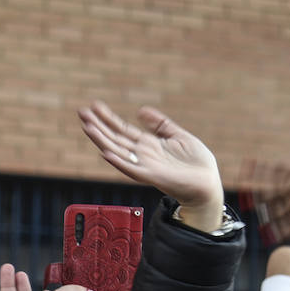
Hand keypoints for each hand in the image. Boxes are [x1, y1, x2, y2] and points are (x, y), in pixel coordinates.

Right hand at [79, 101, 223, 231]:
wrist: (208, 184)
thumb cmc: (196, 163)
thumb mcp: (178, 135)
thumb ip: (160, 124)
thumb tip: (140, 111)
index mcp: (147, 144)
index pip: (122, 129)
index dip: (108, 118)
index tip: (94, 106)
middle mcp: (142, 155)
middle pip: (114, 138)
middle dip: (98, 125)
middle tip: (81, 112)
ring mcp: (145, 165)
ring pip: (118, 151)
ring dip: (101, 140)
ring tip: (87, 127)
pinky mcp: (153, 176)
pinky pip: (132, 169)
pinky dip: (119, 162)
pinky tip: (106, 154)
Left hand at [256, 127, 289, 241]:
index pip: (281, 166)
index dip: (263, 166)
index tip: (248, 164)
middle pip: (274, 187)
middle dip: (255, 190)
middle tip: (241, 194)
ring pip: (281, 207)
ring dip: (270, 218)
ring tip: (260, 226)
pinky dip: (286, 231)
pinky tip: (276, 238)